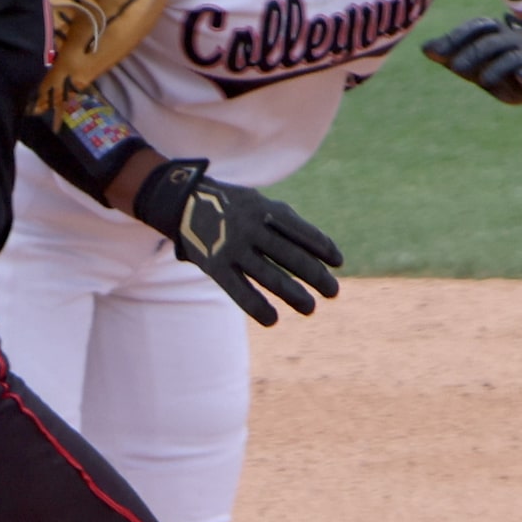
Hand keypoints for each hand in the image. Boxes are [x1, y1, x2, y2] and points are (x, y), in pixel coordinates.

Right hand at [132, 159, 341, 326]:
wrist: (184, 202)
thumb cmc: (232, 207)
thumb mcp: (259, 203)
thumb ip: (285, 221)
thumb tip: (320, 248)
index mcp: (266, 209)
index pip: (302, 231)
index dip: (322, 247)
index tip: (338, 263)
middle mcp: (252, 228)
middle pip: (291, 256)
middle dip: (316, 275)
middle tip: (333, 292)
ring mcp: (233, 247)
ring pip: (270, 275)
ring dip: (294, 294)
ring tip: (310, 308)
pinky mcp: (215, 265)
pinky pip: (239, 290)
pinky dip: (257, 306)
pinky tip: (273, 320)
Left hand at [422, 13, 521, 104]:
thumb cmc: (491, 64)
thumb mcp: (468, 59)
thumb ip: (447, 53)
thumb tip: (424, 48)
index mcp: (491, 33)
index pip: (476, 27)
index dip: (458, 37)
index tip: (437, 52)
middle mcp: (509, 40)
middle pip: (491, 41)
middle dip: (473, 53)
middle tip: (456, 68)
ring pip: (513, 56)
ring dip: (498, 67)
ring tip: (483, 81)